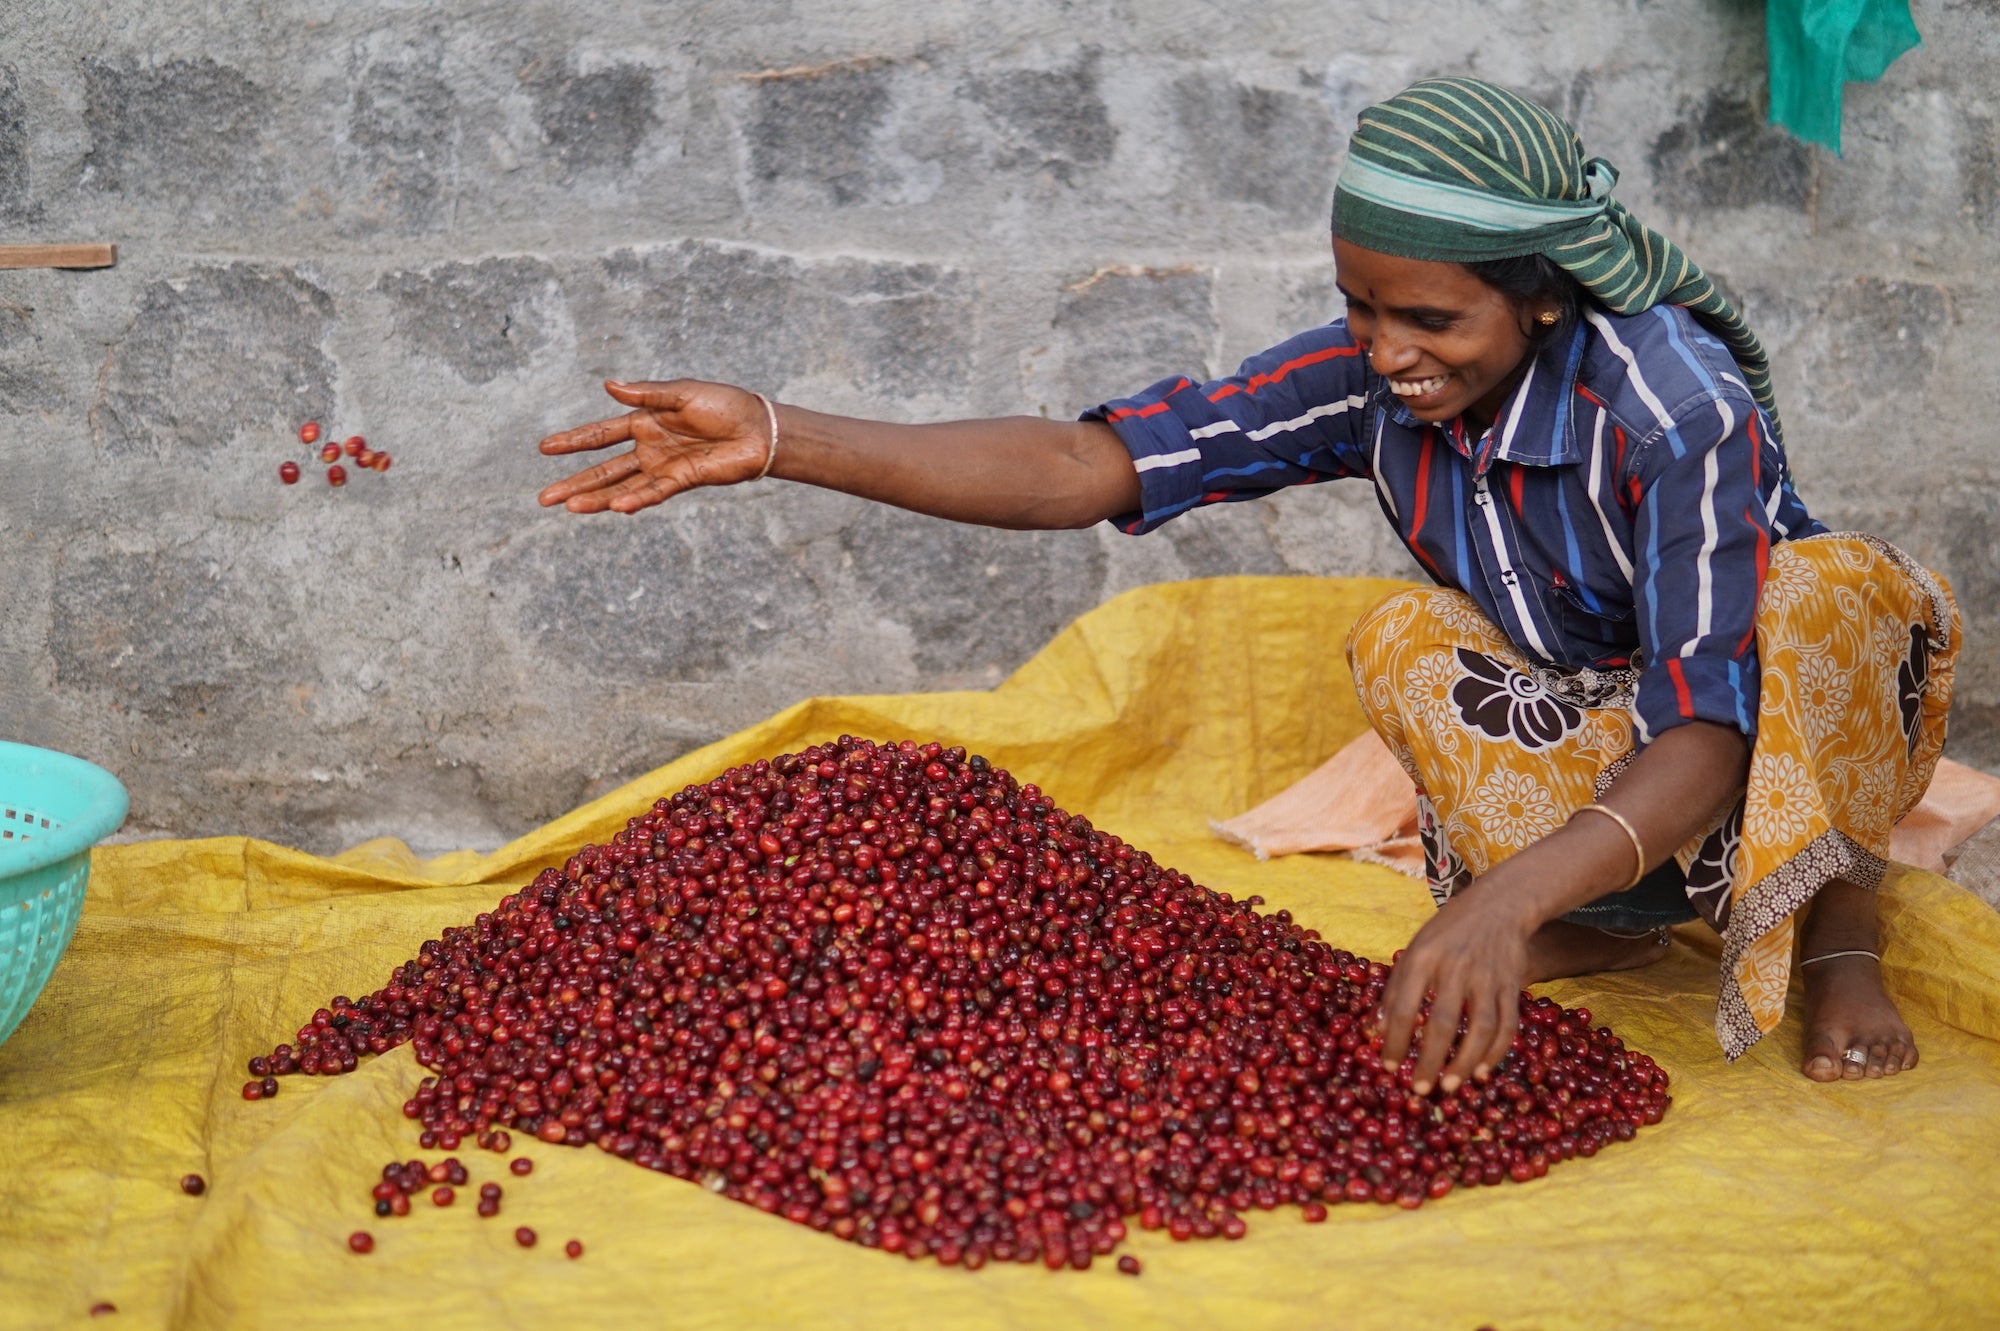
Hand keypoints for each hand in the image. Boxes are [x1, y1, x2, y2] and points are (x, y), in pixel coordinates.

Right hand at [537, 379, 774, 513]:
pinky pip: (653, 492)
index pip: (601, 434)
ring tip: (568, 507)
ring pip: (622, 486)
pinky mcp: (682, 480)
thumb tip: (608, 386)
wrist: (759, 428)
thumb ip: (646, 394)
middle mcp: (649, 447)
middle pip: (604, 468)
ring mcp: (663, 466)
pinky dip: (635, 500)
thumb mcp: (682, 392)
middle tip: (543, 499)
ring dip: (596, 498)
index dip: (573, 440)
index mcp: (645, 421)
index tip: (544, 448)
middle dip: (574, 482)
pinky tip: (614, 507)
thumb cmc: (724, 404)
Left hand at [1374, 883, 1532, 1094]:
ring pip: (1480, 1029)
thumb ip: (1395, 988)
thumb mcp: (1414, 950)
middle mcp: (1455, 968)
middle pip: (1442, 1022)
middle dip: (1429, 1060)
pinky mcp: (1512, 985)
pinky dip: (1496, 1052)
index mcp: (1422, 958)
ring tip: (1449, 1086)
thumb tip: (1376, 1031)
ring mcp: (1488, 977)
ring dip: (1465, 1063)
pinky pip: (1507, 1026)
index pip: (1403, 1006)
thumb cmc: (1447, 932)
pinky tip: (1482, 1071)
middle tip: (1419, 1089)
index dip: (1394, 1040)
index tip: (1389, 1066)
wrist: (1499, 906)